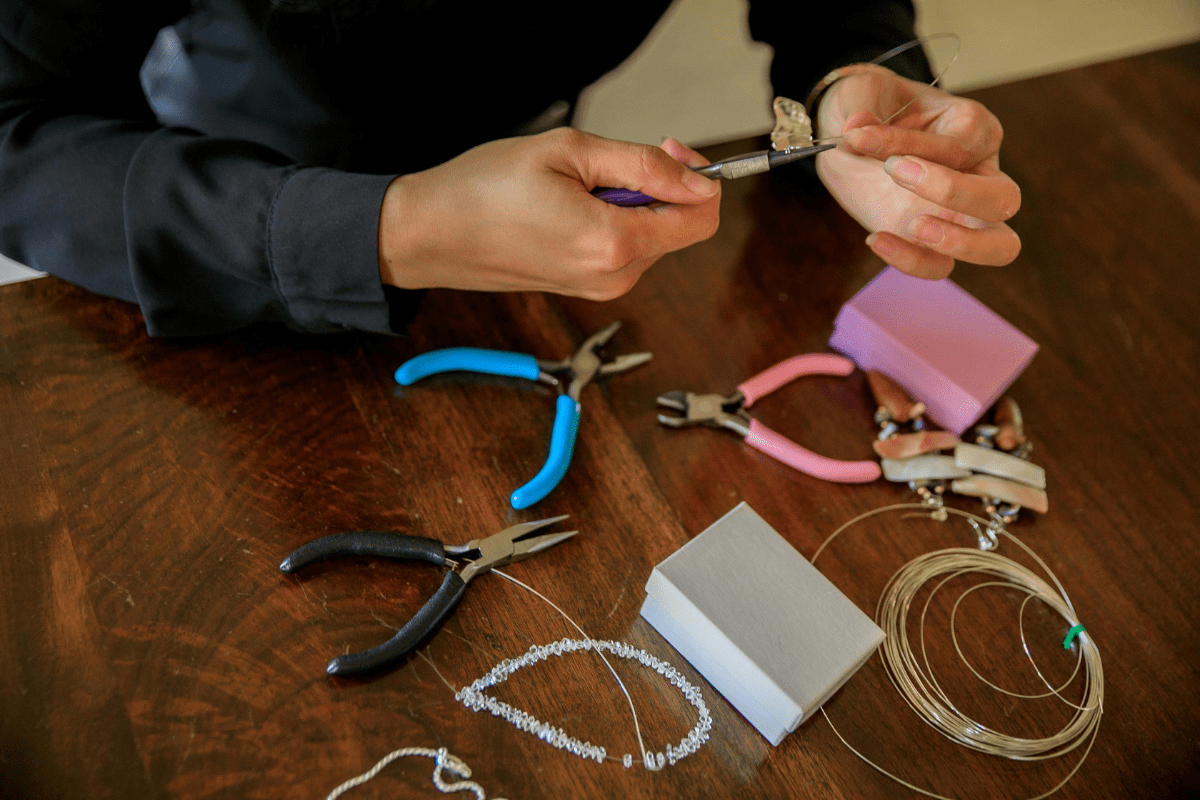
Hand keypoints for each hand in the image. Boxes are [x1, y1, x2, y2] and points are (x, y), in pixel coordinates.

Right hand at [378, 129, 719, 298]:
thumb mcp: (570, 152)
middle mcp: (615, 276)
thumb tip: (700, 179)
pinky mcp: (586, 287)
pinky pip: (624, 249)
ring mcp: (601, 287)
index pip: (701, 217)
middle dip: (659, 187)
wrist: (431, 234)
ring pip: (651, 236)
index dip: (698, 175)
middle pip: (678, 226)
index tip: (666, 148)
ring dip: (631, 204)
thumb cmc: (485, 188)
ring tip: (573, 188)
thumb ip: (644, 165)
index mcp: (614, 243)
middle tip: (605, 161)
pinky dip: (612, 222)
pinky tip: (567, 208)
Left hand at [814, 66, 1020, 278]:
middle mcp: (980, 173)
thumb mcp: (864, 95)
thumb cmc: (873, 107)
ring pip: (1000, 246)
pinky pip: (939, 267)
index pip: (959, 144)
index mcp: (973, 127)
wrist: (854, 134)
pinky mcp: (932, 243)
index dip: (907, 141)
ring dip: (962, 243)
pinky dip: (911, 261)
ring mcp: (962, 215)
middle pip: (1004, 198)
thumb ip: (863, 105)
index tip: (859, 135)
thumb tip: (857, 127)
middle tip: (896, 173)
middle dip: (956, 191)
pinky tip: (876, 239)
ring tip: (915, 226)